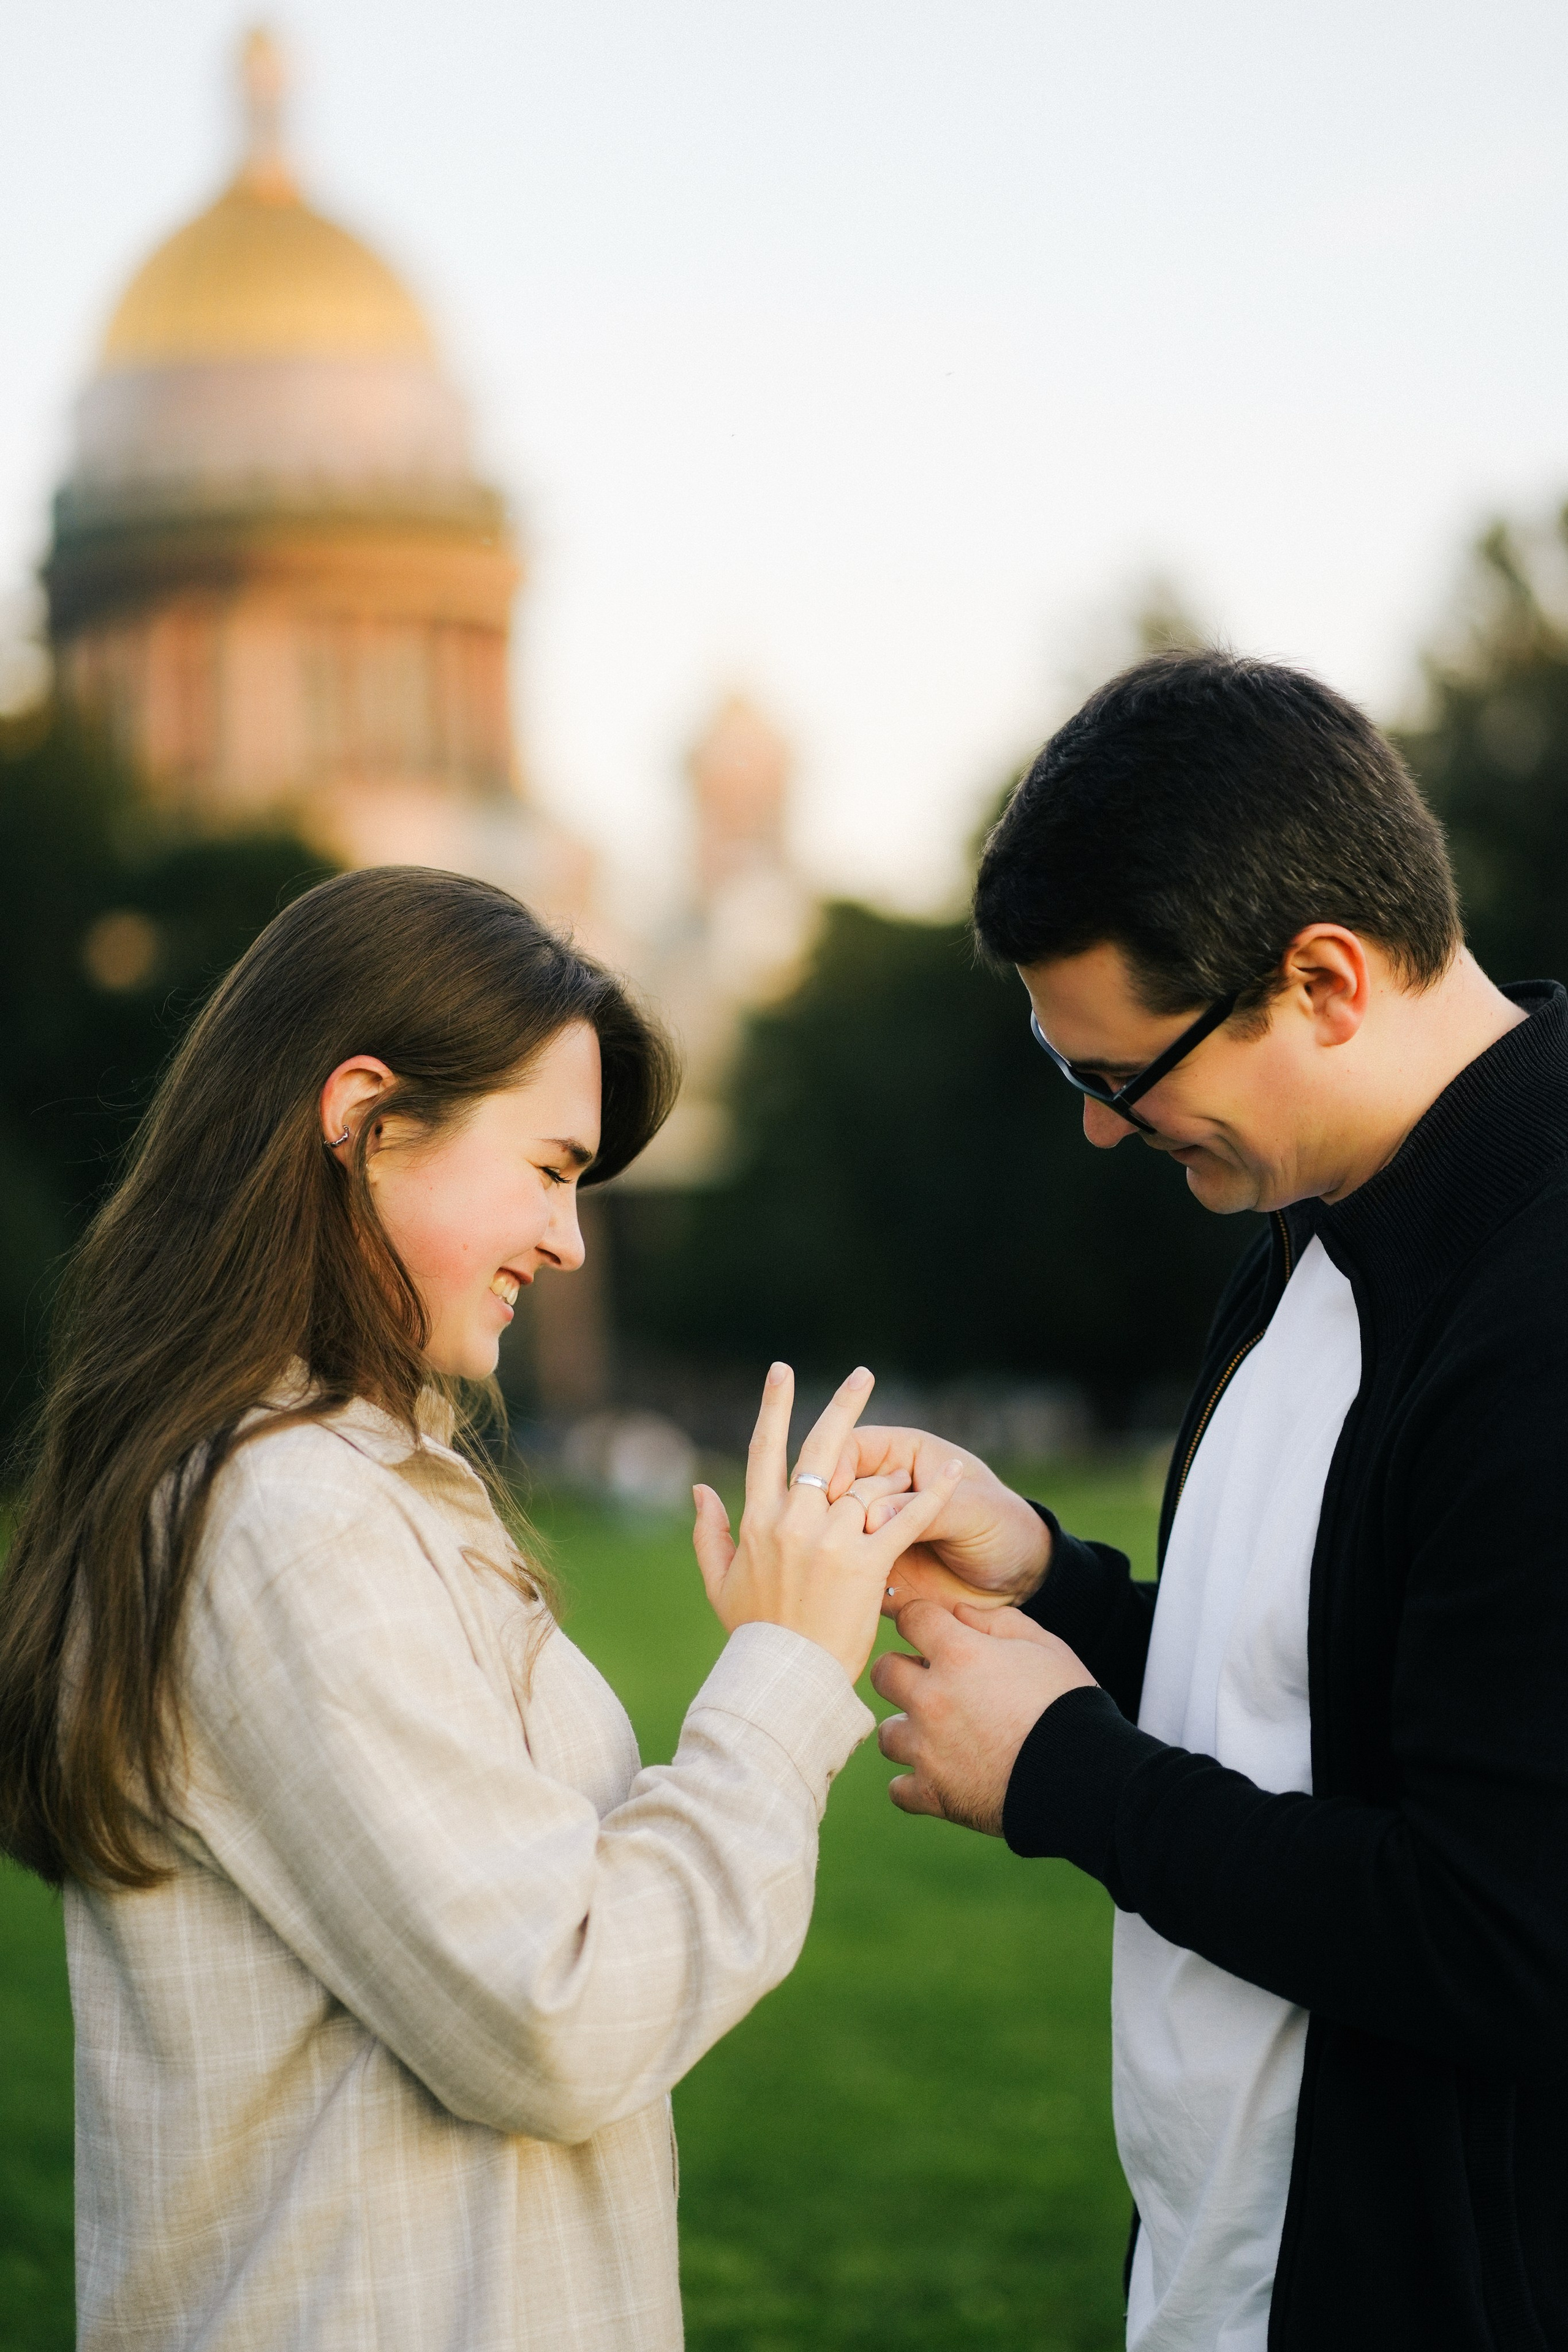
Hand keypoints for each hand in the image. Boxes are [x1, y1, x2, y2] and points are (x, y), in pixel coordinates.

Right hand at [691, 1366, 964, 1683]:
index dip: (775, 1406)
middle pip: (821, 1448)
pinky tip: (954, 1470)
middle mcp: (793, 1522)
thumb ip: (710, 1532)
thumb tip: (700, 1488)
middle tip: (863, 1373)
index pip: (766, 1450)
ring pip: (866, 1486)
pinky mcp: (866, 1564)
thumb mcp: (719, 1583)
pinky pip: (905, 1519)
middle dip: (843, 1405)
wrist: (782, 1680)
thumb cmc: (751, 1636)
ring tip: (916, 1468)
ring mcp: (830, 1541)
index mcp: (758, 1521)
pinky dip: (933, 1494)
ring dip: (892, 1475)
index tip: (782, 1372)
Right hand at [824, 1426, 1051, 1616]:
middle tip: (836, 1534)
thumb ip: (926, 1509)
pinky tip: (853, 1590)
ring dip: (829, 1545)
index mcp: (902, 1455)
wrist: (1018, 1580)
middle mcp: (880, 1490)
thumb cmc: (1002, 1526)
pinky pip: (845, 1569)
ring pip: (831, 1531)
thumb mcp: (974, 1510)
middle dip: (827, 1509)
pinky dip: (842, 1577)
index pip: (852, 1446)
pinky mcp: (873, 1567)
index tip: (832, 1491)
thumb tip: (871, 1517)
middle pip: (831, 1488)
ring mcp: (873, 1531)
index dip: (835, 1463)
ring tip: (842, 1566)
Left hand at [870, 1601, 1095, 1833]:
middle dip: (903, 1673)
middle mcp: (932, 1699)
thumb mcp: (1046, 1647)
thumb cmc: (1069, 1704)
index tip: (932, 1633)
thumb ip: (998, 1622)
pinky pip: (899, 1789)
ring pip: (887, 1735)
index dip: (922, 1622)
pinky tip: (941, 1777)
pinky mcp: (934, 1795)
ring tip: (939, 1737)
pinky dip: (916, 1784)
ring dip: (908, 1732)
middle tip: (932, 1684)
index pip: (911, 1617)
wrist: (1085, 1778)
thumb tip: (959, 1613)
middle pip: (884, 1672)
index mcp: (959, 1654)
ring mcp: (928, 1750)